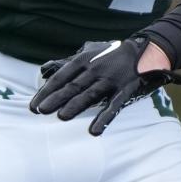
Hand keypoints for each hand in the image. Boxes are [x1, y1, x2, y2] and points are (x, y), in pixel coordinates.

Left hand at [31, 38, 180, 135]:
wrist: (147, 50)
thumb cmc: (113, 54)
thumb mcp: (92, 51)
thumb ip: (71, 61)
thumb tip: (46, 69)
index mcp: (86, 60)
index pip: (62, 76)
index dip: (47, 91)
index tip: (33, 105)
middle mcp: (96, 69)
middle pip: (73, 86)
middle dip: (56, 98)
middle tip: (40, 111)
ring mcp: (112, 80)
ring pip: (90, 94)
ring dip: (75, 106)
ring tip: (61, 117)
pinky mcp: (126, 90)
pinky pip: (113, 106)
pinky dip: (104, 118)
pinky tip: (94, 131)